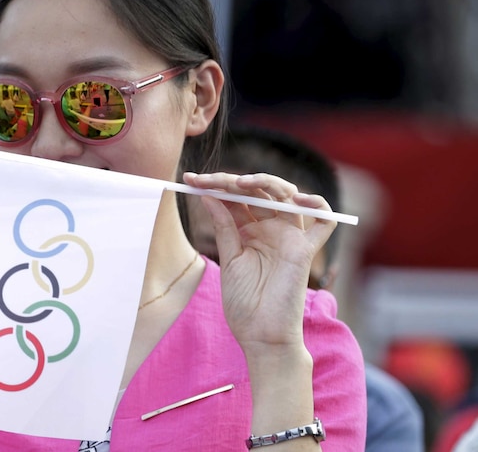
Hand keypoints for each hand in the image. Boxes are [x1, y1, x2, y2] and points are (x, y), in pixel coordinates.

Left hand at [183, 172, 334, 352]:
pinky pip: (324, 221)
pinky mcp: (306, 250)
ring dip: (265, 181)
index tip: (190, 180)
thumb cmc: (243, 304)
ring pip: (287, 195)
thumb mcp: (229, 259)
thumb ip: (224, 227)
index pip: (235, 198)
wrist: (261, 336)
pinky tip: (296, 198)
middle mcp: (270, 229)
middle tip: (205, 180)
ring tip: (239, 183)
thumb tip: (208, 196)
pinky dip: (318, 204)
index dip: (215, 185)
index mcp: (249, 231)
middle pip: (257, 191)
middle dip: (230, 181)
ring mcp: (290, 237)